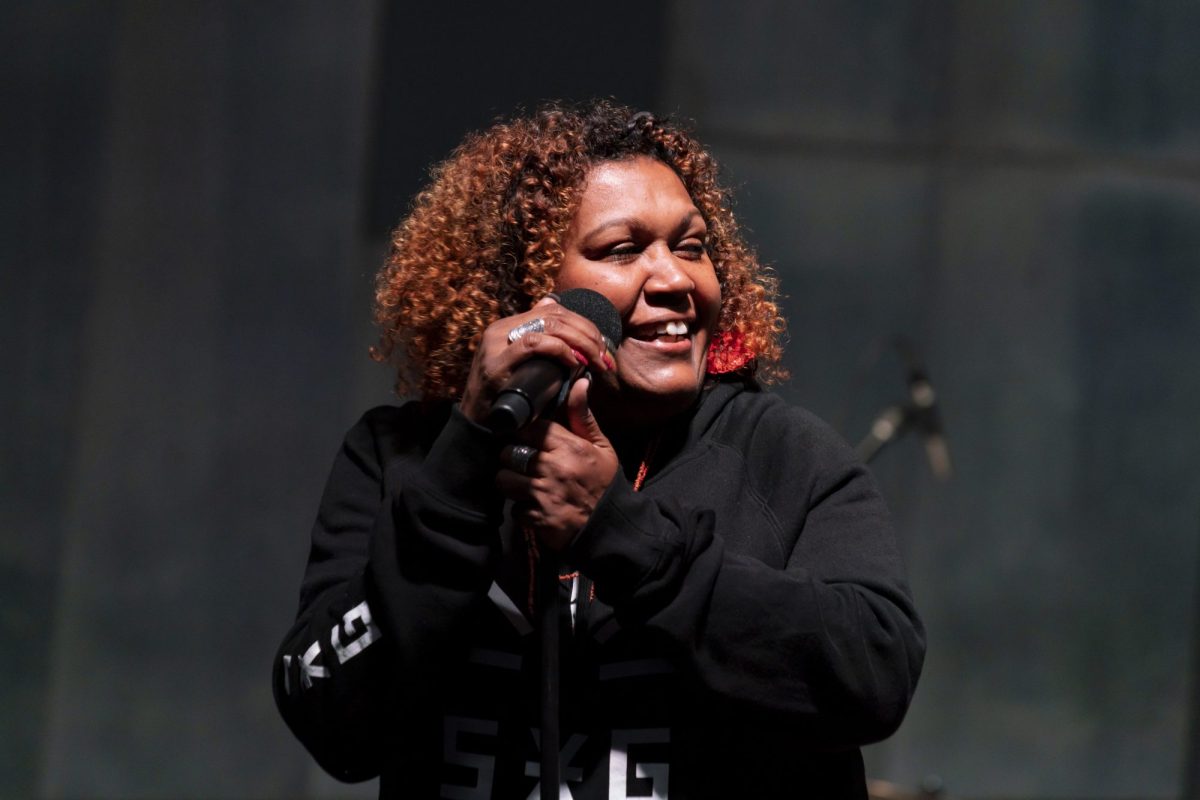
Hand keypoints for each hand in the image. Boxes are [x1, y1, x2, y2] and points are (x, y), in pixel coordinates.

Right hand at [460, 296, 613, 425]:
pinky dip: (559, 351)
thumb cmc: (508, 397)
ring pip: (549, 325)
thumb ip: (540, 338)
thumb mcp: (526, 364)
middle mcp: (501, 328)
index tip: (602, 346)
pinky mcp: (496, 363)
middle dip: (588, 334)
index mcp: (509, 326)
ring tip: (595, 362)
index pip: (553, 310)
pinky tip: (574, 365)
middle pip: (555, 315)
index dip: (583, 324)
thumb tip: (552, 304)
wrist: (478, 425)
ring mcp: (496, 344)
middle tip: (605, 357)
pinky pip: (534, 344)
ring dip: (580, 342)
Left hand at [496, 377, 618, 550]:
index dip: (524, 432)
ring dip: (511, 483)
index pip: (530, 428)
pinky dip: (521, 510)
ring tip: (524, 484)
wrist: (611, 526)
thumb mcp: (602, 447)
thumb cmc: (604, 482)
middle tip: (524, 462)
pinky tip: (534, 507)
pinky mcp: (536, 518)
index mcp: (568, 447)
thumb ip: (583, 417)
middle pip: (509, 452)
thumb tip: (579, 382)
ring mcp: (542, 494)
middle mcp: (552, 468)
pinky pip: (513, 509)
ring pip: (504, 479)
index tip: (527, 438)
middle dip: (513, 457)